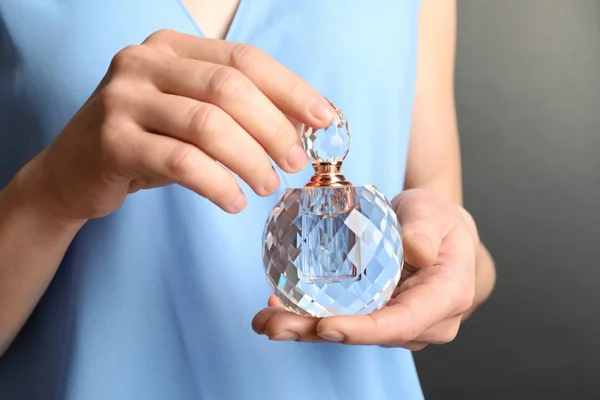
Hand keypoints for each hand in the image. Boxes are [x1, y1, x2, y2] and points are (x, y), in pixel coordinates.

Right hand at [25, 30, 333, 220]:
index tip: (324, 118)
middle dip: (274, 128)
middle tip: (296, 162)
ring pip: (208, 124)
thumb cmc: (144, 142)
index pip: (243, 58)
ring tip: (269, 185)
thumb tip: (303, 124)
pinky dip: (217, 184)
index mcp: (170, 47)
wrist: (72, 171)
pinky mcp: (112, 142)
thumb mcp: (189, 115)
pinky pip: (181, 162)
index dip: (290, 88)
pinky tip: (234, 201)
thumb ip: (236, 111)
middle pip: (229, 88)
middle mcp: (143, 63)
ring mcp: (123, 99)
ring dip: (250, 159)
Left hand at [252, 189, 478, 349]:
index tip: (325, 326)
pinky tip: (278, 305)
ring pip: (351, 331)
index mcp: (445, 297)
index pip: (403, 323)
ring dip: (306, 327)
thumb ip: (426, 227)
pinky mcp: (379, 316)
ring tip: (266, 318)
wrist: (439, 235)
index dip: (363, 330)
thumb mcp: (434, 211)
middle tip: (274, 324)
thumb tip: (417, 250)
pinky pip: (346, 319)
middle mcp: (424, 322)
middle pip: (368, 334)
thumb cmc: (439, 222)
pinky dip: (311, 315)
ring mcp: (399, 324)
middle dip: (317, 333)